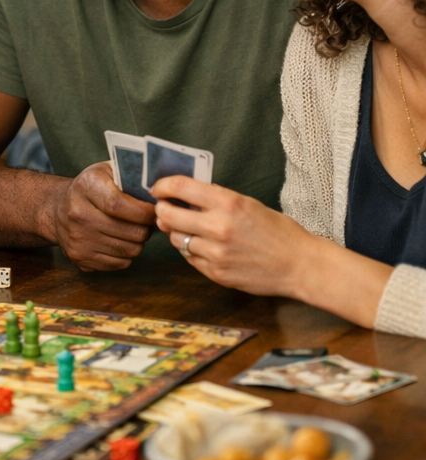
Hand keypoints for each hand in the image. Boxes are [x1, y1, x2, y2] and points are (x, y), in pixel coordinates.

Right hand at [50, 162, 156, 270]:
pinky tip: (120, 241)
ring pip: (129, 250)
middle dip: (146, 228)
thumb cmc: (90, 188)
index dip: (144, 211)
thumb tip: (160, 190)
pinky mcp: (80, 257)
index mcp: (86, 187)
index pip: (119, 205)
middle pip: (129, 232)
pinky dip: (126, 255)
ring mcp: (78, 238)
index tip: (154, 210)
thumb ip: (130, 175)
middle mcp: (78, 214)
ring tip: (133, 230)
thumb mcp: (106, 171)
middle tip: (146, 221)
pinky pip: (120, 264)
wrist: (56, 209)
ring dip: (138, 242)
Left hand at [151, 176, 312, 296]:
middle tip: (164, 208)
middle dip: (162, 210)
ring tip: (187, 228)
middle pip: (167, 215)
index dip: (163, 186)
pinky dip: (191, 250)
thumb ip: (216, 198)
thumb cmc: (277, 231)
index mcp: (228, 203)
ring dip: (176, 232)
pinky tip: (203, 246)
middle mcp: (218, 227)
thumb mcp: (248, 203)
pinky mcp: (216, 274)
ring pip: (176, 239)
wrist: (300, 265)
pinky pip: (189, 258)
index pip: (180, 187)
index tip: (158, 188)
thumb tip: (185, 193)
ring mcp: (216, 253)